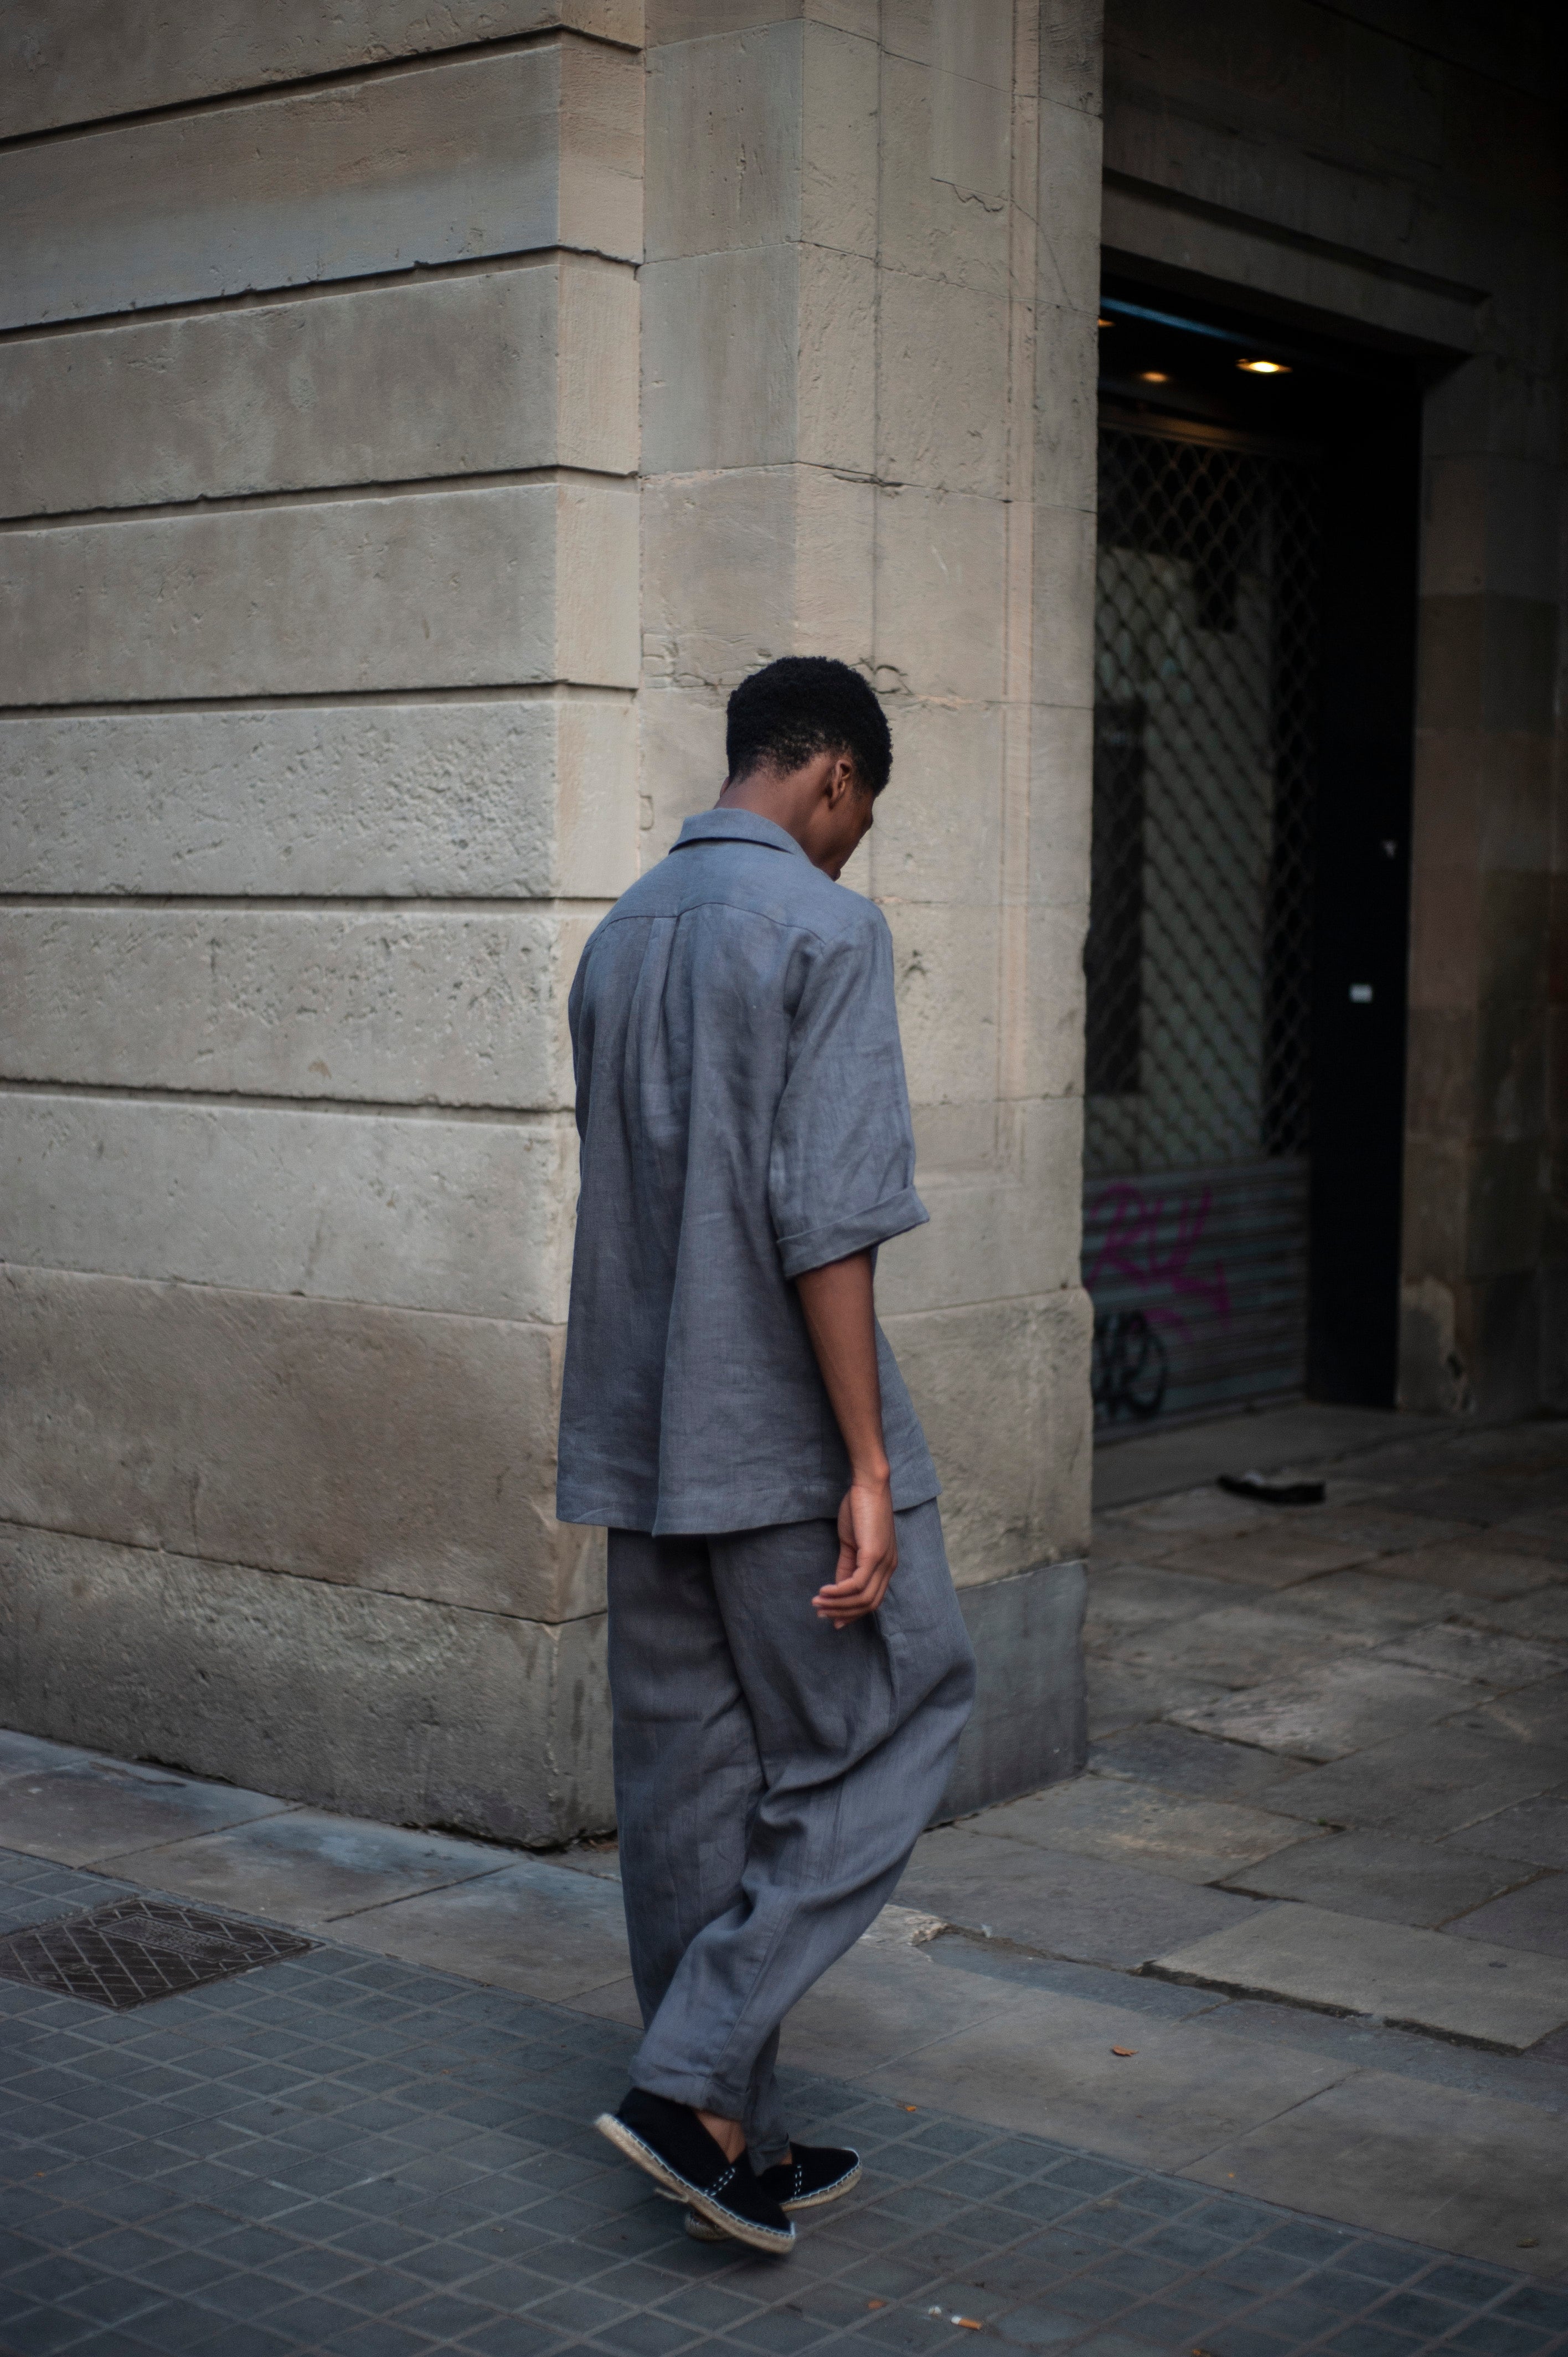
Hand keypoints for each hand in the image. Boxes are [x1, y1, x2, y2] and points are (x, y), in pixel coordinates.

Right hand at [813, 1474, 897, 1628]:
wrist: (869, 1485)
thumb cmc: (861, 1509)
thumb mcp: (852, 1543)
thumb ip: (847, 1566)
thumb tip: (837, 1589)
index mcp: (886, 1565)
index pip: (873, 1600)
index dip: (853, 1613)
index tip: (834, 1620)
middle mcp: (889, 1567)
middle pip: (869, 1604)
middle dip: (844, 1613)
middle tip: (821, 1614)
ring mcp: (883, 1562)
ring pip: (862, 1598)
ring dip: (838, 1605)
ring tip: (818, 1603)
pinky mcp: (874, 1555)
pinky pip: (857, 1584)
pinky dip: (839, 1592)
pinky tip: (824, 1591)